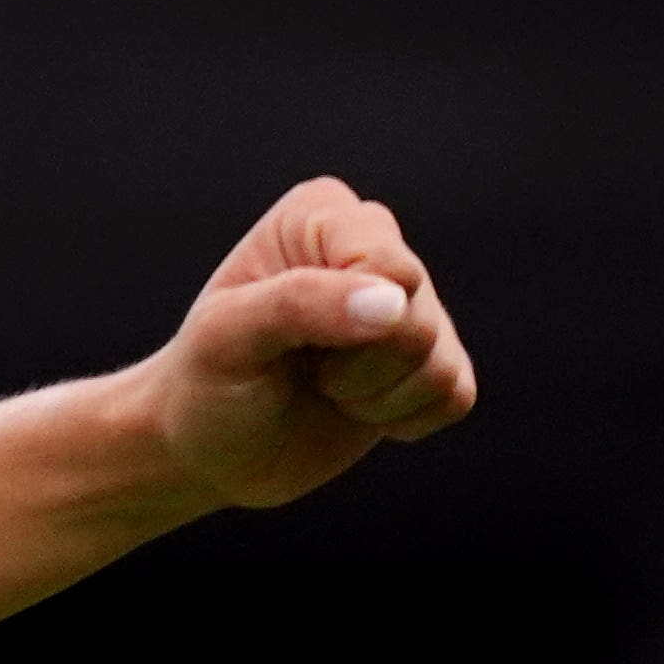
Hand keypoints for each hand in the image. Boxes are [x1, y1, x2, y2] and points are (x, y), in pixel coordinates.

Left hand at [138, 176, 480, 513]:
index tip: (282, 336)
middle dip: (354, 365)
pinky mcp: (436, 360)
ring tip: (320, 384)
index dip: (341, 320)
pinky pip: (455, 396)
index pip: (385, 264)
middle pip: (417, 319)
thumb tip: (392, 302)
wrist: (211, 448)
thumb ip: (298, 304)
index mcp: (321, 215)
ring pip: (439, 363)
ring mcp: (412, 305)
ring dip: (371, 398)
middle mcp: (375, 246)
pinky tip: (353, 406)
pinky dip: (399, 419)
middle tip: (299, 364)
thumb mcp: (226, 337)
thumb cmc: (208, 382)